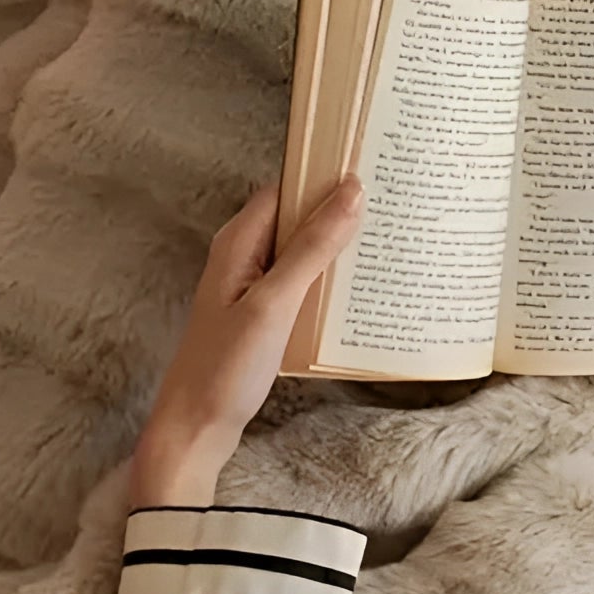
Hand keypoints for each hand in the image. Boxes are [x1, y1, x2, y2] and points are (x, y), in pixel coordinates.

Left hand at [129, 177, 363, 507]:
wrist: (196, 429)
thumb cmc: (224, 369)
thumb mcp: (273, 305)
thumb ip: (310, 248)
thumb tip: (351, 191)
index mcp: (237, 243)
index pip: (287, 187)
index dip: (325, 174)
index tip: (374, 164)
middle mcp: (242, 258)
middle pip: (298, 218)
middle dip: (341, 210)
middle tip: (397, 203)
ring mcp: (251, 288)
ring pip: (303, 253)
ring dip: (339, 249)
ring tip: (391, 241)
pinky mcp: (262, 317)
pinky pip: (301, 285)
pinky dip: (328, 283)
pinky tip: (361, 291)